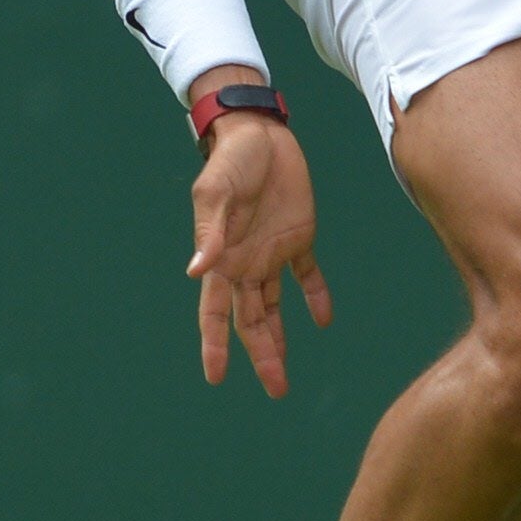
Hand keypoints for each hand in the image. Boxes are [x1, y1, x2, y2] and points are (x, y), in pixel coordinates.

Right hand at [186, 107, 330, 395]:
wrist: (259, 131)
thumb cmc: (230, 161)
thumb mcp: (216, 193)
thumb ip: (210, 232)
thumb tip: (197, 272)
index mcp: (223, 257)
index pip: (216, 311)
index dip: (215, 344)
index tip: (216, 377)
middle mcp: (246, 262)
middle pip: (250, 320)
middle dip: (260, 355)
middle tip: (275, 389)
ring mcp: (272, 252)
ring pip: (275, 307)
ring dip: (280, 339)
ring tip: (285, 375)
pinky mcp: (299, 236)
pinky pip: (308, 275)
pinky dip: (316, 297)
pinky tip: (323, 320)